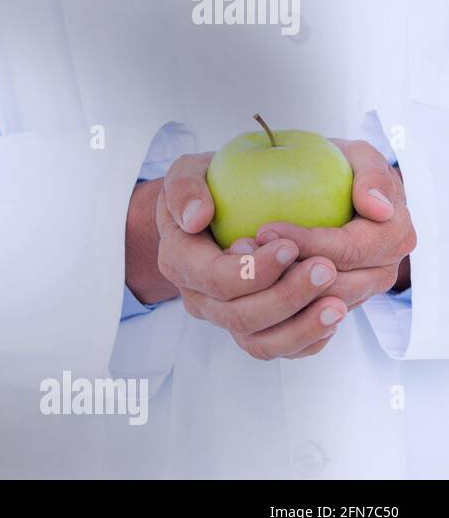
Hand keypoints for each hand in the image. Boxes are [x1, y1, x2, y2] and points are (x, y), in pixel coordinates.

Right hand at [152, 153, 345, 359]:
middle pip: (241, 317)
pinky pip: (283, 348)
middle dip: (285, 297)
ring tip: (337, 303)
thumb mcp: (189, 168)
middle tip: (326, 267)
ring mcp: (229, 317)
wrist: (223, 205)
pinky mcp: (259, 327)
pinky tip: (333, 314)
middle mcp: (201, 298)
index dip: (253, 271)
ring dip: (302, 326)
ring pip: (262, 343)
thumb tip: (197, 217)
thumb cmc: (211, 183)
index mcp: (180, 261)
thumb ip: (186, 186)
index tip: (288, 245)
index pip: (215, 280)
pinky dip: (309, 338)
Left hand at [255, 139, 415, 301]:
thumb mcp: (358, 156)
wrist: (326, 187)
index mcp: (394, 236)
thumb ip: (371, 175)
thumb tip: (378, 210)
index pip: (348, 251)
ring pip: (315, 308)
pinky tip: (241, 282)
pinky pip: (304, 319)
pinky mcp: (332, 306)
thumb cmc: (341, 166)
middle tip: (241, 250)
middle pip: (332, 286)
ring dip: (273, 290)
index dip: (306, 244)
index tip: (264, 229)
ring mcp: (359, 292)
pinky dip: (273, 306)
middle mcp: (382, 271)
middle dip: (285, 273)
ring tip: (239, 262)